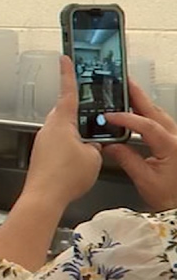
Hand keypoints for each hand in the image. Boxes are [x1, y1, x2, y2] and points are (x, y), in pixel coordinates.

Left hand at [23, 56, 102, 207]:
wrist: (44, 197)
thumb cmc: (65, 177)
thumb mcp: (93, 157)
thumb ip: (95, 144)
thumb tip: (92, 144)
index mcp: (62, 122)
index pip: (68, 92)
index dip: (68, 74)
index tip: (65, 58)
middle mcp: (49, 128)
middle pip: (66, 112)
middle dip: (79, 112)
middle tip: (92, 114)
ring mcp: (43, 141)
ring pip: (62, 129)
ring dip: (75, 133)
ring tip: (87, 149)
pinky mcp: (41, 154)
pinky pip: (58, 143)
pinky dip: (69, 146)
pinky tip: (76, 160)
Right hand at [103, 78, 176, 210]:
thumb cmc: (170, 197)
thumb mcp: (144, 179)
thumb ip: (126, 159)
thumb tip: (109, 145)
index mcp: (171, 146)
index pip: (146, 125)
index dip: (126, 118)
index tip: (109, 116)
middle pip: (156, 111)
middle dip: (138, 96)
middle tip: (123, 82)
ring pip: (159, 115)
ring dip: (142, 103)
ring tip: (127, 93)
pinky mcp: (173, 144)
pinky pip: (160, 124)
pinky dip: (146, 115)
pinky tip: (136, 115)